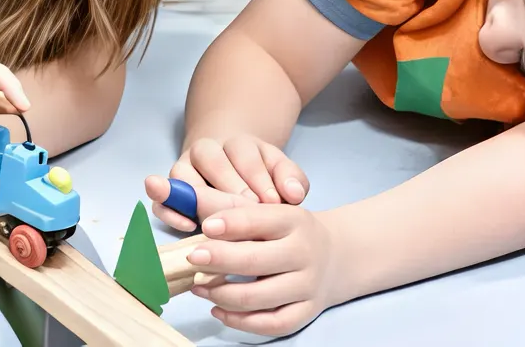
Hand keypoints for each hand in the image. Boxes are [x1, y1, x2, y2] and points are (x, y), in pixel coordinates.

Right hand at [147, 135, 308, 230]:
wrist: (234, 171)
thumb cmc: (261, 178)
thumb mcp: (280, 172)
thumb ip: (291, 178)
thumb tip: (294, 194)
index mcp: (236, 144)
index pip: (244, 154)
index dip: (259, 178)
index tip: (273, 202)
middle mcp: (205, 151)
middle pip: (211, 159)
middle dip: (231, 187)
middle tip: (248, 210)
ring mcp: (184, 170)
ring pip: (182, 174)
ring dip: (197, 197)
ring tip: (215, 221)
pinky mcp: (172, 194)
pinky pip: (162, 200)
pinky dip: (171, 212)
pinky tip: (188, 227)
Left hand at [185, 203, 341, 337]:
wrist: (337, 255)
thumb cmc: (288, 231)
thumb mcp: (268, 210)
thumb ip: (230, 207)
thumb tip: (188, 200)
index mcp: (293, 220)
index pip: (259, 220)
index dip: (231, 224)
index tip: (206, 227)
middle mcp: (303, 253)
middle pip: (256, 261)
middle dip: (219, 260)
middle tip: (192, 258)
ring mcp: (307, 286)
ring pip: (258, 297)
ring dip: (221, 294)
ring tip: (197, 286)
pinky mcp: (306, 312)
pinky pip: (271, 324)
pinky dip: (241, 321)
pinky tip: (218, 310)